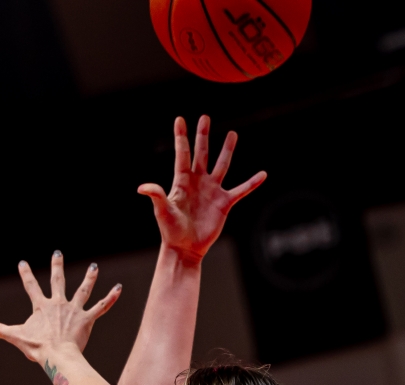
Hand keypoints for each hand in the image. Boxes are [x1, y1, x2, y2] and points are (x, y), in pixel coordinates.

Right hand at [0, 253, 120, 362]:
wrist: (57, 355)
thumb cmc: (37, 348)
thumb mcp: (15, 336)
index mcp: (41, 306)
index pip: (31, 286)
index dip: (26, 274)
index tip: (23, 263)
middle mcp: (58, 303)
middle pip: (58, 280)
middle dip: (57, 265)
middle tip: (57, 253)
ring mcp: (74, 310)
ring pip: (83, 290)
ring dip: (89, 278)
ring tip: (94, 267)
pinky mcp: (87, 320)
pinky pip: (101, 307)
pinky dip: (111, 298)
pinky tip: (119, 288)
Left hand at [140, 116, 265, 265]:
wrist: (185, 248)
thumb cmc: (171, 230)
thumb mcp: (163, 212)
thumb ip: (157, 196)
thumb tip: (142, 187)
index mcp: (182, 181)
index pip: (182, 154)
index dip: (181, 137)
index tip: (180, 119)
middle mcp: (198, 182)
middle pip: (202, 153)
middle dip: (203, 135)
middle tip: (205, 117)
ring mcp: (212, 191)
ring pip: (222, 165)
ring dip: (227, 150)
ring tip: (232, 134)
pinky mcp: (224, 203)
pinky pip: (241, 190)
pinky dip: (252, 183)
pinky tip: (263, 174)